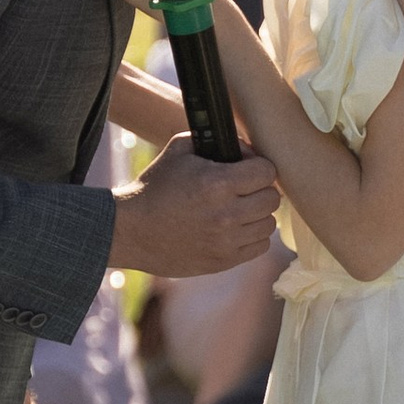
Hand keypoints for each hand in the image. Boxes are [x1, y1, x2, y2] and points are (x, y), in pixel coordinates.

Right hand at [115, 132, 282, 277]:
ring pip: (269, 224)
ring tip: (238, 209)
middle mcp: (226, 214)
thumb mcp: (180, 150)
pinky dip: (252, 237)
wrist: (131, 230)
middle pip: (273, 199)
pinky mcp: (224, 261)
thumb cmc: (155, 187)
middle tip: (245, 189)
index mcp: (217, 184)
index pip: (267, 172)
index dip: (259, 166)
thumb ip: (214, 141)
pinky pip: (260, 247)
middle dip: (260, 189)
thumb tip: (246, 150)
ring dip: (257, 215)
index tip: (249, 169)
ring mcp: (226, 241)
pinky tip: (235, 228)